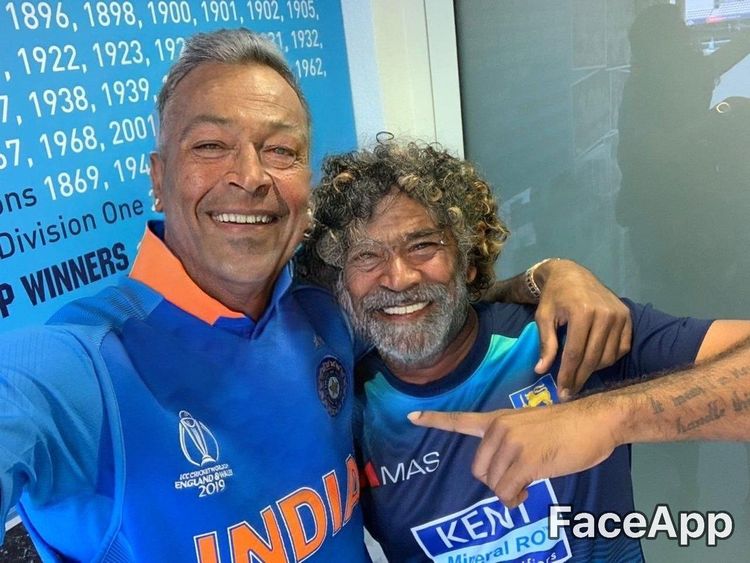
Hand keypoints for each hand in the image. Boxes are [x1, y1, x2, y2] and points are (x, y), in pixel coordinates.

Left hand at [408, 401, 620, 506]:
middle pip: (479, 471)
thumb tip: (502, 472)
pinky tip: (528, 493)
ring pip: (494, 484)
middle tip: (518, 481)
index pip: (460, 419)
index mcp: (497, 419)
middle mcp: (498, 429)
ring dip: (509, 493)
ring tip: (528, 485)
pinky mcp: (525, 460)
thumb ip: (510, 442)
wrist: (594, 420)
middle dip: (496, 482)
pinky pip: (507, 492)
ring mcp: (510, 443)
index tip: (411, 416)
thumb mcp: (530, 427)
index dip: (434, 420)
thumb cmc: (568, 427)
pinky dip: (515, 500)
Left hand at [534, 259, 631, 396]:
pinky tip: (595, 361)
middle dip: (580, 378)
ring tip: (580, 374)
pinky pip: (621, 348)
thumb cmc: (554, 297)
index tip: (562, 392)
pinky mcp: (628, 317)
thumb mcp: (544, 317)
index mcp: (582, 312)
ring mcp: (619, 316)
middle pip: (593, 358)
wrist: (572, 274)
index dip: (568, 375)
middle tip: (570, 392)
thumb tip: (541, 370)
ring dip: (594, 370)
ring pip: (608, 356)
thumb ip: (546, 344)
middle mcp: (605, 314)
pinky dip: (609, 358)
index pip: (575, 353)